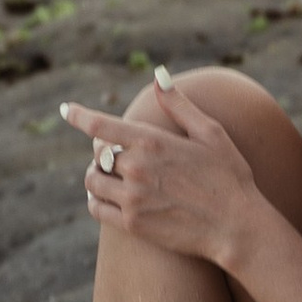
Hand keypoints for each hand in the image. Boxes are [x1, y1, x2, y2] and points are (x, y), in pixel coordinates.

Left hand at [62, 75, 260, 269]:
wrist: (236, 227)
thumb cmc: (228, 176)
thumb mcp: (210, 133)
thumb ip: (179, 105)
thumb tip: (159, 74)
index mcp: (153, 142)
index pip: (102, 125)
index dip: (79, 115)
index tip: (65, 110)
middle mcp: (137, 168)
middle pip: (98, 154)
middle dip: (103, 151)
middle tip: (115, 154)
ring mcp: (132, 198)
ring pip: (92, 181)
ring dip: (96, 175)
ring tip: (109, 175)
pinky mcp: (132, 224)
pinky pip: (95, 208)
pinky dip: (95, 199)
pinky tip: (104, 196)